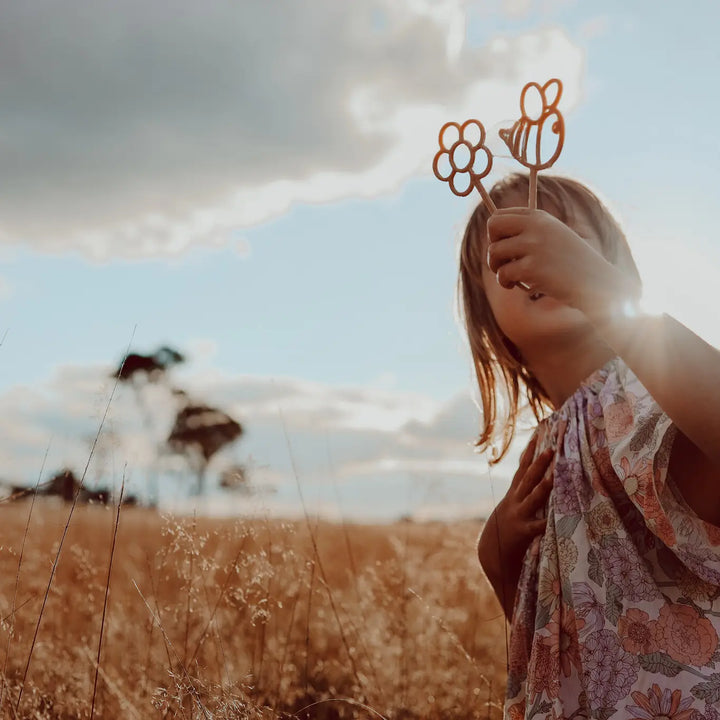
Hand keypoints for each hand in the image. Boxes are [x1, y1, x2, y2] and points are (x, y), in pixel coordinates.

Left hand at [477, 435, 553, 615]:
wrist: (489, 543)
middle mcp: (518, 512)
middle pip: (535, 496)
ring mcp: (516, 498)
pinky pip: (526, 467)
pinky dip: (532, 452)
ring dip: (541, 463)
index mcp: (522, 534)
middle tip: (556, 471)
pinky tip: (540, 435)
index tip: (551, 517)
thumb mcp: (514, 583)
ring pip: (531, 478)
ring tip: (552, 447)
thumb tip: (517, 636)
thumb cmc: (507, 563)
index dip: (543, 521)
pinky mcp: (517, 489)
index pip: (536, 527)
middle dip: (545, 485)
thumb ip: (517, 604)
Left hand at [485, 207, 637, 319]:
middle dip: (491, 245)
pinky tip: (516, 286)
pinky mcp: (532, 268)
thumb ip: (529, 232)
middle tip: (502, 260)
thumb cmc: (572, 265)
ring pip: (494, 252)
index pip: (500, 214)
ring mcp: (534, 246)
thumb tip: (493, 233)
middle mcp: (537, 226)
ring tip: (509, 277)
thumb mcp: (554, 238)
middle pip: (493, 225)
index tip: (504, 246)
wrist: (596, 284)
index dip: (496, 233)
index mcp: (540, 217)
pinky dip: (505, 282)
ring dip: (497, 268)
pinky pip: (503, 273)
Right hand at [493, 435, 553, 564]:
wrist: (492, 554)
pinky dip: (546, 522)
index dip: (530, 451)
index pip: (522, 467)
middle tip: (551, 448)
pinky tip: (556, 517)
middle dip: (539, 463)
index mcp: (514, 494)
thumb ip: (523, 493)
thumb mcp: (511, 507)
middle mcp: (515, 501)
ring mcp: (519, 515)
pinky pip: (538, 526)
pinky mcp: (523, 532)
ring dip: (544, 485)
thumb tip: (536, 478)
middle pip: (528, 478)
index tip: (539, 433)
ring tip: (555, 475)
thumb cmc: (507, 529)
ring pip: (533, 497)